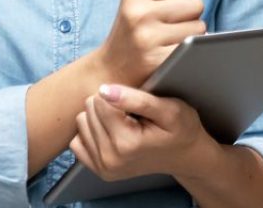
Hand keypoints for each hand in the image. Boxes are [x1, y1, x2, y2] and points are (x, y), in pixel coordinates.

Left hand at [71, 84, 211, 181]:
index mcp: (126, 143)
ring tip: (124, 123)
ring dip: (100, 117)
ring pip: (81, 122)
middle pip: (89, 110)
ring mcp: (103, 168)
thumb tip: (104, 90)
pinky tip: (112, 133)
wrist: (185, 155)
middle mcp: (110, 159)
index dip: (119, 94)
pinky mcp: (99, 170)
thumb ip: (137, 99)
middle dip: (108, 105)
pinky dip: (92, 132)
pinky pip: (77, 141)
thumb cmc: (181, 129)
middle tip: (132, 115)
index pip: (100, 100)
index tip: (137, 104)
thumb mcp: (169, 109)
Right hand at [93, 0, 205, 86]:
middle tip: (171, 27)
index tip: (169, 9)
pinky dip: (191, 52)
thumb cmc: (133, 31)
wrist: (110, 71)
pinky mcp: (157, 61)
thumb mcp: (143, 0)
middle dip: (190, 15)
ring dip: (192, 36)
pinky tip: (175, 55)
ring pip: (199, 28)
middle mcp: (138, 13)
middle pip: (196, 4)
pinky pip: (194, 49)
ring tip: (171, 42)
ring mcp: (147, 38)